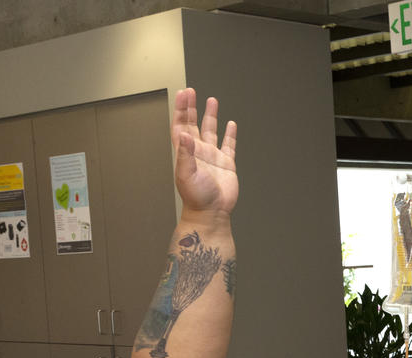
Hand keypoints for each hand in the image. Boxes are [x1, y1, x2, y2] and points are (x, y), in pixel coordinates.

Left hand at [172, 88, 237, 219]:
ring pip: (211, 131)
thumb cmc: (196, 198)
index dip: (180, 109)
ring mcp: (213, 157)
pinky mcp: (227, 164)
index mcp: (186, 152)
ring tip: (212, 101)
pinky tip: (231, 125)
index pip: (181, 125)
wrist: (212, 213)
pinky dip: (230, 134)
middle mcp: (199, 151)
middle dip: (191, 107)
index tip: (183, 94)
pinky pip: (229, 145)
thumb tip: (184, 133)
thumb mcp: (186, 174)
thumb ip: (185, 153)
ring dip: (211, 116)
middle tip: (191, 92)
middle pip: (193, 123)